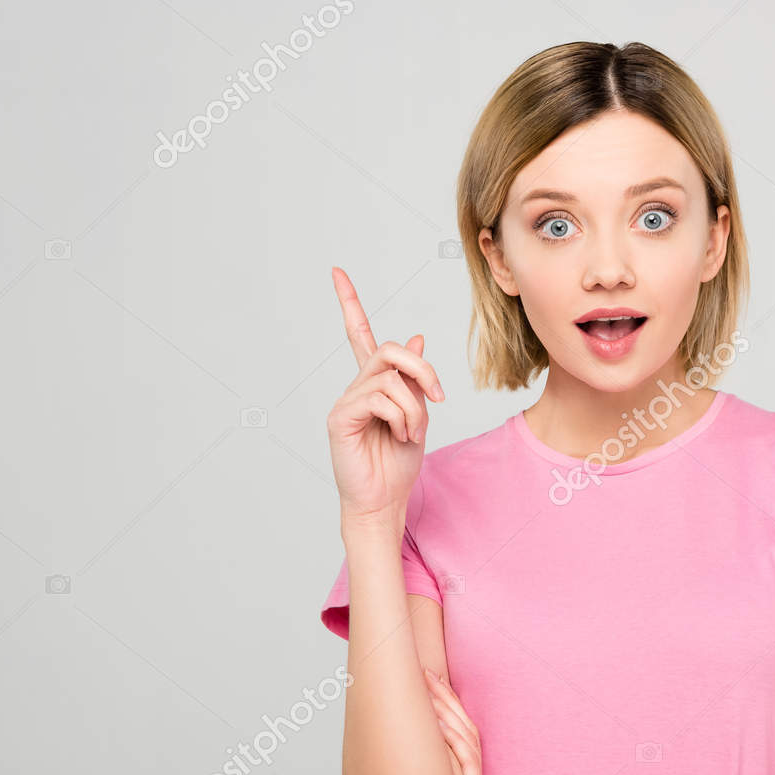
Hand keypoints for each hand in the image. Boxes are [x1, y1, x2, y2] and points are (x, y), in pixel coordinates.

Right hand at [325, 267, 445, 525]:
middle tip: (438, 398)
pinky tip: (399, 437)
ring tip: (412, 432)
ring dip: (415, 406)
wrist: (383, 502)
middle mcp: (357, 387)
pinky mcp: (341, 417)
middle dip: (423, 370)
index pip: (359, 336)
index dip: (349, 303)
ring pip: (390, 377)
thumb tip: (419, 338)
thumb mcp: (419, 415)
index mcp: (374, 385)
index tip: (337, 272)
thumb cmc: (397, 465)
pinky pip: (380, 398)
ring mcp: (347, 401)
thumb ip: (416, 380)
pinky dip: (401, 417)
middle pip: (390, 350)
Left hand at [423, 667, 518, 774]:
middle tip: (420, 667)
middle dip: (437, 696)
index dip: (435, 708)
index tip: (416, 684)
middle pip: (455, 725)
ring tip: (426, 682)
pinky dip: (451, 734)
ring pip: (460, 735)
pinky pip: (463, 758)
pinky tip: (438, 717)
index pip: (448, 735)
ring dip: (443, 707)